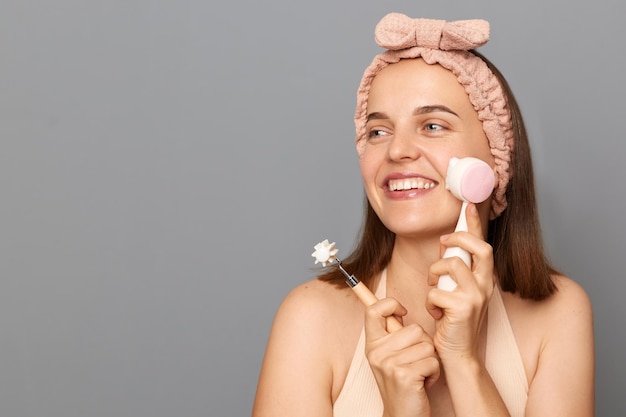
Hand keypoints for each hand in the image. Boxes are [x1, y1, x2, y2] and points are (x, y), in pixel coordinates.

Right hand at [364, 297, 439, 416]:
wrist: (402, 415)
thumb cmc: (401, 383)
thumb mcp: (388, 356)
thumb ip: (391, 334)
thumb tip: (397, 308)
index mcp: (372, 344)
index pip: (374, 310)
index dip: (391, 304)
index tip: (402, 313)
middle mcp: (377, 352)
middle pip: (415, 329)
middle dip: (424, 345)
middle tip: (414, 363)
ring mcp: (389, 364)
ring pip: (428, 345)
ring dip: (430, 361)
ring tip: (419, 373)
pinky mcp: (404, 375)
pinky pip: (432, 361)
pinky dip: (434, 373)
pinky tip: (423, 382)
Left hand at [426, 203, 495, 361]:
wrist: (459, 355)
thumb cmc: (455, 324)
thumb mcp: (456, 292)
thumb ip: (454, 270)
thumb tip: (446, 245)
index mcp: (484, 279)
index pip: (483, 245)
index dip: (475, 224)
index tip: (469, 205)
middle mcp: (485, 285)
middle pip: (479, 247)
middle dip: (459, 238)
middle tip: (444, 241)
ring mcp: (477, 296)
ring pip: (452, 264)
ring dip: (434, 274)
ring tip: (433, 289)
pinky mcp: (464, 308)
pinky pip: (436, 290)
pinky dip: (430, 301)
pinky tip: (436, 312)